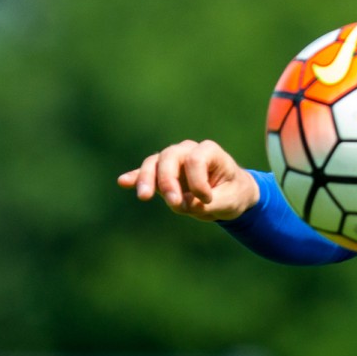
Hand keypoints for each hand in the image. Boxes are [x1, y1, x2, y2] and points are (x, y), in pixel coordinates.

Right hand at [117, 139, 259, 221]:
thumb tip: (182, 204)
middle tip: (174, 204)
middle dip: (168, 180)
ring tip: (143, 197)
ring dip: (147, 179)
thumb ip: (208, 204)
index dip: (198, 182)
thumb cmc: (233, 193)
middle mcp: (189, 150)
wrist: (231, 194)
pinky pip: (145, 173)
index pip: (196, 160)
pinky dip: (135, 177)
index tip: (207, 200)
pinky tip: (123, 182)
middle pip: (170, 157)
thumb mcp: (230, 201)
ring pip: (154, 163)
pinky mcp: (162, 174)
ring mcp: (173, 161)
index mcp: (210, 151)